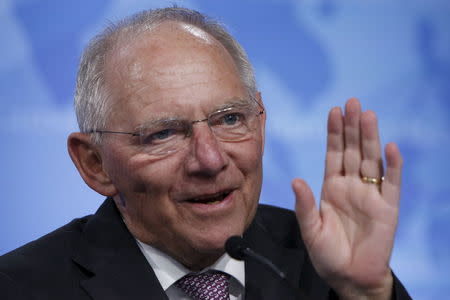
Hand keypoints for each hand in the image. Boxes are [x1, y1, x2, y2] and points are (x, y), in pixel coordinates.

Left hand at [292, 98, 402, 299]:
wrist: (350, 277)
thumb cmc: (327, 255)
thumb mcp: (311, 229)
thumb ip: (304, 205)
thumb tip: (295, 179)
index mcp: (332, 187)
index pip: (334, 154)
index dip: (334, 133)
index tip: (333, 111)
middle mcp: (352, 186)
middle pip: (353, 151)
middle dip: (352, 127)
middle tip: (352, 102)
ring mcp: (371, 195)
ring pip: (371, 160)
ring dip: (370, 138)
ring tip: (368, 115)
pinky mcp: (388, 208)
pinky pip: (392, 183)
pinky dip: (393, 166)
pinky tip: (390, 147)